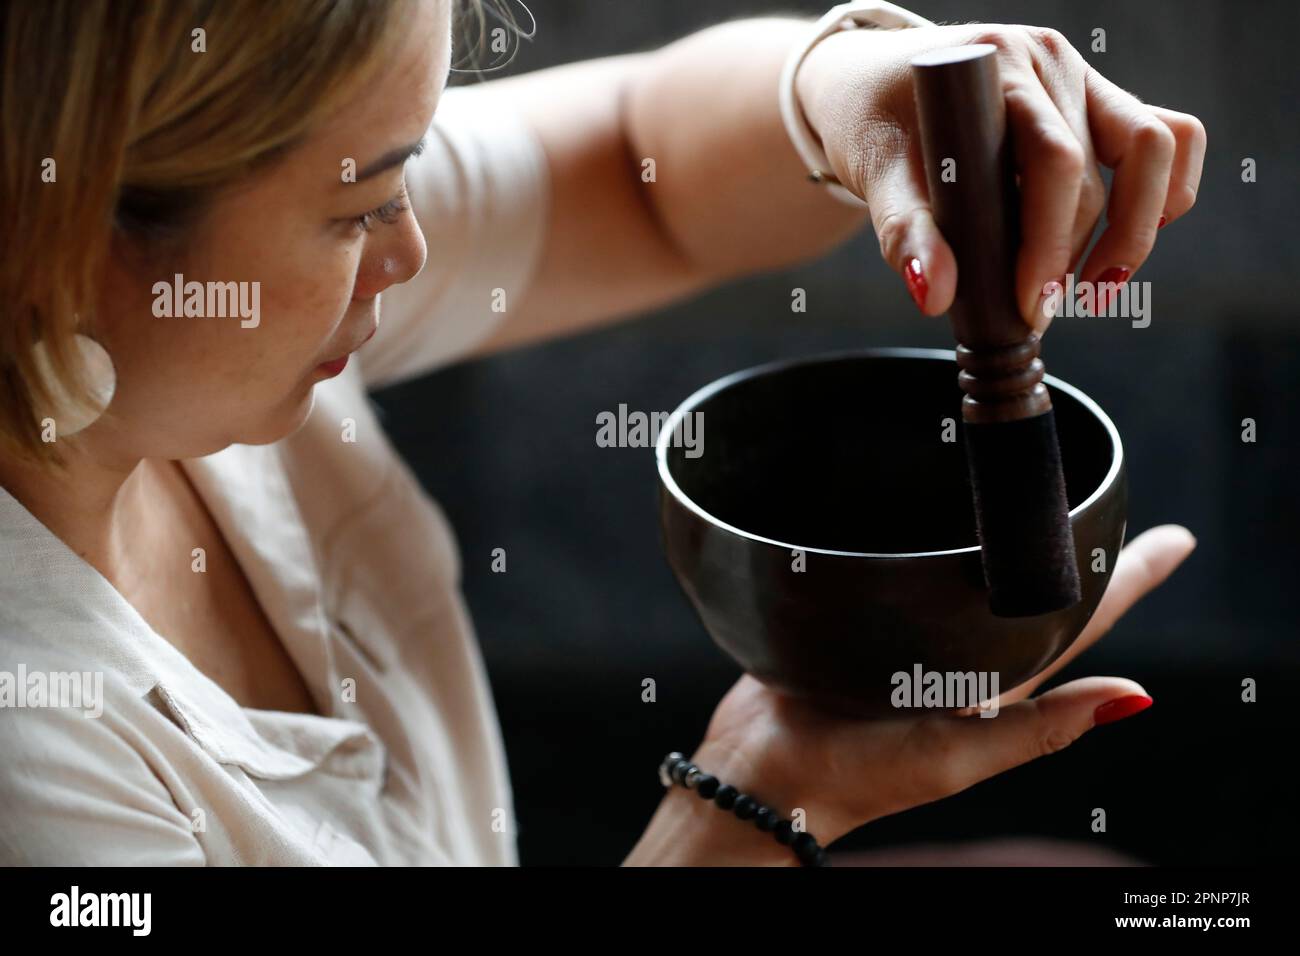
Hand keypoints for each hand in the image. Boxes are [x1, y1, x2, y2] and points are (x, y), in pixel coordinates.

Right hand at [688, 525, 1195, 848]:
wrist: (763, 769)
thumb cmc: (859, 776)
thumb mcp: (959, 756)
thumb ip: (1041, 728)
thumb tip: (1137, 699)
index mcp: (995, 684)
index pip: (1079, 622)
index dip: (1129, 581)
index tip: (1175, 541)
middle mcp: (960, 654)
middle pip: (1030, 586)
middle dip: (1072, 543)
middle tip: (1106, 492)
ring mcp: (908, 633)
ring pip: (967, 570)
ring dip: (1000, 533)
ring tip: (1031, 488)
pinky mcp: (857, 615)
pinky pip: (902, 567)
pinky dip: (923, 536)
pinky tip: (924, 507)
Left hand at [795, 24, 1205, 327]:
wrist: (873, 88)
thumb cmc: (874, 125)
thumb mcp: (877, 177)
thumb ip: (905, 235)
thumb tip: (935, 295)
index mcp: (996, 68)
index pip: (1054, 161)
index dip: (1049, 242)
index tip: (1028, 303)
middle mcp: (1049, 63)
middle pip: (1097, 170)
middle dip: (1072, 255)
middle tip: (1036, 311)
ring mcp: (1081, 76)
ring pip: (1151, 150)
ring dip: (1133, 230)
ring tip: (1092, 290)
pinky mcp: (1099, 99)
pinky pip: (1170, 135)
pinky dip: (1164, 193)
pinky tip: (1122, 246)